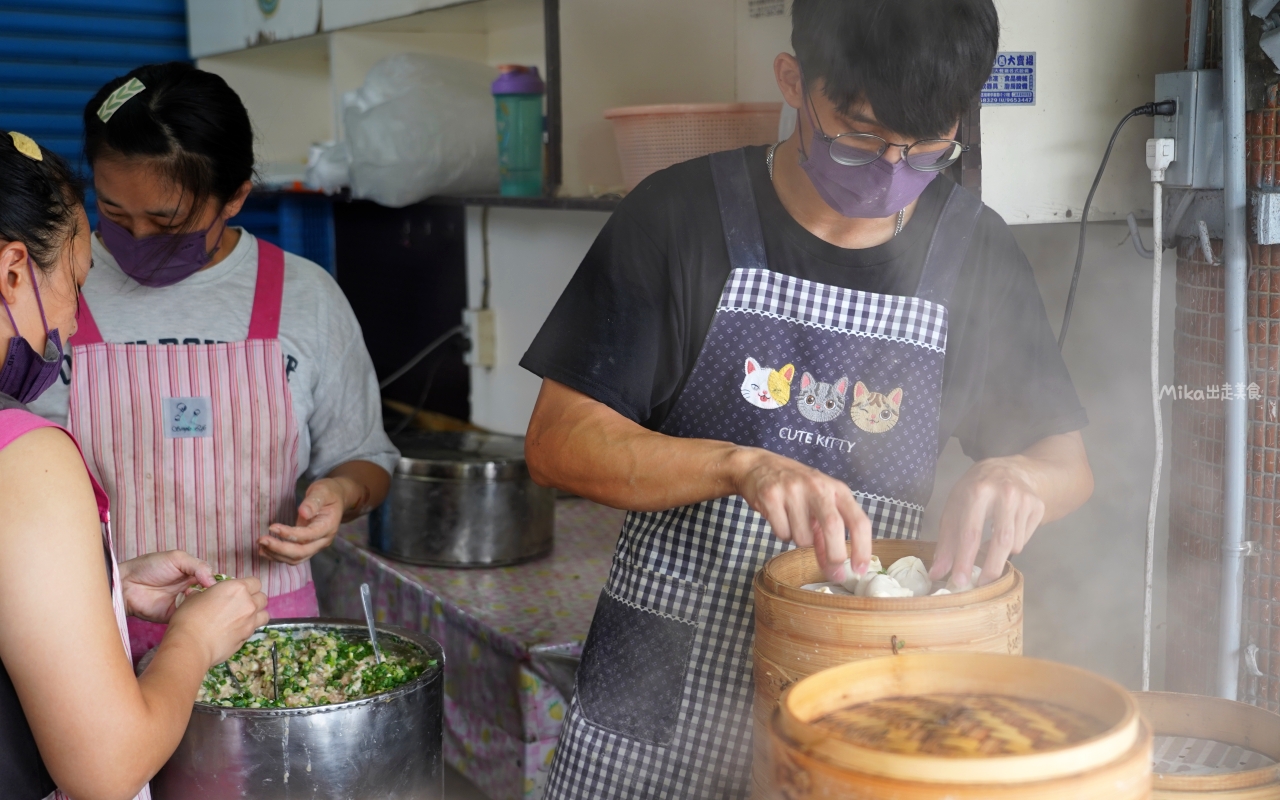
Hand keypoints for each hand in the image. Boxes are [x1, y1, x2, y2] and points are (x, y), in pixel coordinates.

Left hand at [119, 550, 215, 622]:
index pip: (213, 580)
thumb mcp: (177, 558)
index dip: (219, 584)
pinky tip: (196, 612)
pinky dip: (194, 616)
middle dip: (215, 598)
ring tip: (208, 605)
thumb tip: (213, 581)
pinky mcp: (174, 616)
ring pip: (201, 608)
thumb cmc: (149, 566)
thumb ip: (198, 566)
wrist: (126, 584)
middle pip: (209, 595)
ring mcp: (182, 603)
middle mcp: (190, 589)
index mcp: (193, 574)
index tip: (225, 587)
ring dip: (206, 607)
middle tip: (219, 598)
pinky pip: (188, 618)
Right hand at [166, 577, 268, 666]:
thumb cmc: (189, 618)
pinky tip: (236, 631)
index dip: (248, 586)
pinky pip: (254, 630)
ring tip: (243, 618)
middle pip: (262, 597)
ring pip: (264, 614)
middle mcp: (248, 603)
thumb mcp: (193, 598)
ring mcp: (250, 621)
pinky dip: (249, 629)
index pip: (254, 582)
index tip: (239, 591)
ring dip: (257, 615)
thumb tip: (201, 595)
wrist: (191, 645)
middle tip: (241, 604)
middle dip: (254, 599)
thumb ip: (205, 594)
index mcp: (237, 588)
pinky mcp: (247, 637)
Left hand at [260, 478, 347, 564]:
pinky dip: (278, 556)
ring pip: (296, 558)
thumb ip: (313, 502)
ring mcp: (316, 546)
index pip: (308, 536)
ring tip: (260, 546)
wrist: (336, 499)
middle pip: (301, 552)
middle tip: (261, 540)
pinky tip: (265, 551)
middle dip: (280, 548)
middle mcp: (323, 540)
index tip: (272, 527)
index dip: (289, 534)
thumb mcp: (322, 491)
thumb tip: (303, 513)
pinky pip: (293, 557)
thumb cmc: (328, 493)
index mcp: (328, 526)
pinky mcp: (308, 547)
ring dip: (277, 554)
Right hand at [732, 447, 871, 582]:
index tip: (860, 569)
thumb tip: (835, 573)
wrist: (759, 466)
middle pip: (833, 527)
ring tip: (793, 522)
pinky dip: (782, 533)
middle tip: (834, 570)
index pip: (858, 520)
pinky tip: (779, 517)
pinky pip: (782, 533)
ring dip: (799, 540)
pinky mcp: (771, 495)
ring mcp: (793, 489)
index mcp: (837, 490)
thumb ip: (827, 538)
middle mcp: (818, 487)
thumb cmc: (797, 490)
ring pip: (803, 537)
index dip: (863, 548)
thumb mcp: (819, 507)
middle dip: (835, 555)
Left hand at [930, 455, 1045, 588]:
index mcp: (977, 491)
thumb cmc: (976, 490)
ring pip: (1014, 544)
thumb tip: (937, 573)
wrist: (1011, 469)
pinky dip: (1012, 545)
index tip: (960, 582)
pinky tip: (1004, 533)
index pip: (970, 533)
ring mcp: (1025, 499)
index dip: (964, 560)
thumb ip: (946, 541)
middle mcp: (1004, 493)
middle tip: (981, 586)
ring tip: (988, 551)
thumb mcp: (955, 508)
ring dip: (999, 556)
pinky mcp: (1039, 506)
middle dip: (990, 569)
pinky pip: (1025, 539)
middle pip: (1000, 541)